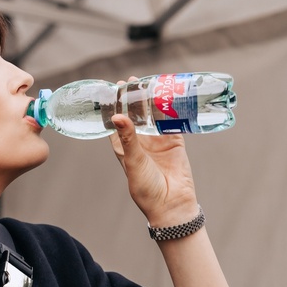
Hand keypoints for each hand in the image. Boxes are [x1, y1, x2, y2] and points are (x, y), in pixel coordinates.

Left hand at [109, 79, 198, 226]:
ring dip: (151, 101)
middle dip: (133, 99)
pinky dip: (170, 110)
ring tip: (148, 83)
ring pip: (153, 116)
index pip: (116, 123)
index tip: (112, 89)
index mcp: (124, 148)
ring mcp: (157, 142)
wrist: (172, 205)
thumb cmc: (146, 189)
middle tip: (131, 80)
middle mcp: (140, 143)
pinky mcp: (174, 143)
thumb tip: (117, 116)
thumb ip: (128, 138)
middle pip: (135, 115)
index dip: (114, 106)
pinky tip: (168, 96)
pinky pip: (172, 122)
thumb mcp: (133, 162)